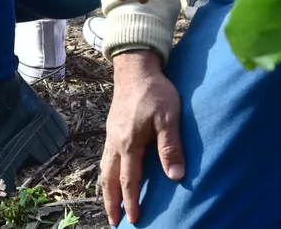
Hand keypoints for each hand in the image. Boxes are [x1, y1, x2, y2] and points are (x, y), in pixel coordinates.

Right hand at [101, 50, 183, 226]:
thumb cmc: (155, 91)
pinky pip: (106, 156)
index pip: (129, 180)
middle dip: (111, 201)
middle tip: (113, 221)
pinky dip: (107, 173)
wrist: (135, 67)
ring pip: (105, 167)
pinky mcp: (113, 127)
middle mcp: (115, 141)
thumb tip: (176, 177)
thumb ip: (171, 147)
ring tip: (110, 204)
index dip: (131, 201)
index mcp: (128, 142)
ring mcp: (111, 134)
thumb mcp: (169, 118)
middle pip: (109, 177)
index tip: (133, 221)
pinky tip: (112, 175)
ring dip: (107, 189)